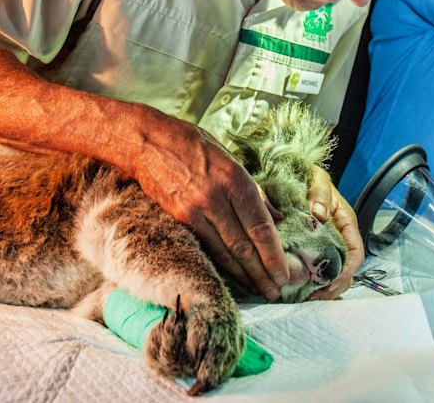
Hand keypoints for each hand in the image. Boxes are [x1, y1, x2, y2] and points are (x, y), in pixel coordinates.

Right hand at [133, 109, 289, 300]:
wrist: (149, 143)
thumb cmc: (195, 145)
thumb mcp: (231, 159)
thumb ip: (255, 191)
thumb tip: (277, 217)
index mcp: (235, 179)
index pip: (260, 225)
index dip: (274, 254)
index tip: (285, 273)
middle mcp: (216, 198)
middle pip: (245, 245)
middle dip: (263, 272)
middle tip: (276, 291)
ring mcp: (196, 210)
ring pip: (226, 252)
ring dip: (245, 275)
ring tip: (260, 290)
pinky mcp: (180, 219)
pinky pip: (207, 247)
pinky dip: (223, 265)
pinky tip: (234, 276)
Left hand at [305, 166, 363, 299]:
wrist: (299, 173)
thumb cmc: (312, 176)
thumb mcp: (318, 179)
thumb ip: (320, 193)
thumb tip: (320, 214)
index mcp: (346, 222)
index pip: (355, 253)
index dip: (346, 271)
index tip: (330, 283)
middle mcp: (340, 236)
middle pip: (346, 270)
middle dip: (333, 287)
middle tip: (313, 297)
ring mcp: (328, 243)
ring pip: (333, 273)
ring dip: (323, 288)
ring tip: (305, 297)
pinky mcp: (314, 247)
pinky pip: (318, 268)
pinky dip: (312, 280)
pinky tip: (299, 287)